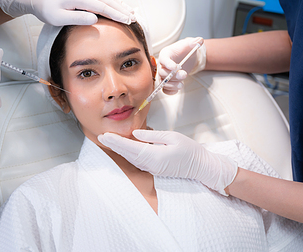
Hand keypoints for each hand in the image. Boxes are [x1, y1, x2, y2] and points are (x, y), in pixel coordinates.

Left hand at [0, 0, 135, 25]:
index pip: (104, 7)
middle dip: (123, 9)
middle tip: (134, 19)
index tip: (128, 21)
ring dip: (120, 3)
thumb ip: (77, 18)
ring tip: (131, 11)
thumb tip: (95, 19)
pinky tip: (118, 2)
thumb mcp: (59, 18)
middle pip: (109, 0)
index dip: (118, 15)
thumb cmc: (46, 9)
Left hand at [98, 129, 236, 194]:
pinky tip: (123, 147)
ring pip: (131, 158)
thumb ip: (153, 135)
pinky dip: (128, 153)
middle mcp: (151, 164)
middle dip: (114, 145)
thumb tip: (136, 134)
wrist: (201, 167)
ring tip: (108, 140)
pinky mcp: (154, 168)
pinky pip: (137, 160)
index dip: (116, 142)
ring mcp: (152, 168)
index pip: (131, 147)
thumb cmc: (190, 150)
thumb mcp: (173, 137)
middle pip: (128, 154)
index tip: (105, 136)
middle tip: (101, 136)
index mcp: (156, 156)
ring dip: (119, 149)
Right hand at [158, 37, 204, 94]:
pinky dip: (170, 91)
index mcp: (165, 54)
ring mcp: (164, 75)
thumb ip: (194, 42)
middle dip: (173, 75)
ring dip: (171, 85)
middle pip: (162, 72)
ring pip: (163, 82)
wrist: (186, 57)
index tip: (176, 67)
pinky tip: (177, 89)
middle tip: (184, 75)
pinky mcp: (167, 82)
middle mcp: (162, 65)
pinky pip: (165, 89)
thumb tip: (200, 40)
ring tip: (181, 85)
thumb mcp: (189, 44)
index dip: (168, 64)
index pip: (163, 59)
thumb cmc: (185, 50)